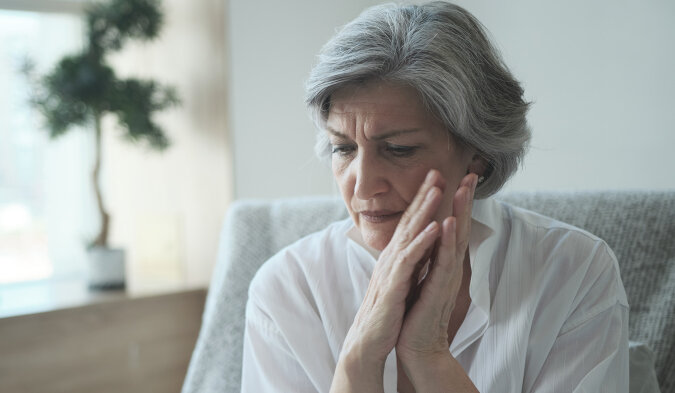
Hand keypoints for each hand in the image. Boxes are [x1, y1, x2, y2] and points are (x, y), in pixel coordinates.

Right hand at [339, 169, 447, 368]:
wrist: (367, 342)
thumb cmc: (385, 314)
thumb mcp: (397, 282)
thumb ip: (406, 263)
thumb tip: (417, 248)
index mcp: (395, 257)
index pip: (409, 222)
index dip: (422, 200)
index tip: (436, 178)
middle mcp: (391, 257)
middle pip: (409, 220)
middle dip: (424, 194)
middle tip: (437, 171)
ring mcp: (391, 270)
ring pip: (409, 234)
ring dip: (424, 210)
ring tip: (438, 189)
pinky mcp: (393, 286)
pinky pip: (409, 260)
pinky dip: (422, 243)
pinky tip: (434, 228)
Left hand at [396, 172, 476, 362]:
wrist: (415, 345)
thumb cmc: (416, 312)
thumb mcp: (422, 278)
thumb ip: (428, 259)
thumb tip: (428, 238)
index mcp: (443, 263)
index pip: (453, 227)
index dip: (456, 202)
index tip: (459, 177)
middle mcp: (449, 267)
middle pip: (460, 227)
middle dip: (464, 200)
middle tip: (470, 174)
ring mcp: (446, 277)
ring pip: (456, 240)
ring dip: (460, 213)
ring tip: (463, 189)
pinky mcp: (439, 289)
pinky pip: (445, 261)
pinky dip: (448, 241)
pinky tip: (450, 223)